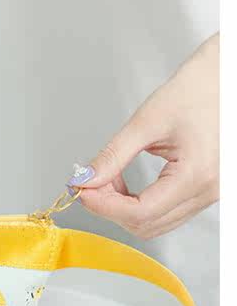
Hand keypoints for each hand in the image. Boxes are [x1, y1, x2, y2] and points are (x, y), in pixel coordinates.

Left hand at [67, 33, 218, 238]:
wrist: (222, 81)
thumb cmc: (194, 93)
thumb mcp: (145, 122)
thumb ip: (113, 155)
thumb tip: (87, 178)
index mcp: (196, 174)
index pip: (141, 212)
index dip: (104, 205)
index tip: (82, 190)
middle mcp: (209, 191)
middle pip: (147, 224)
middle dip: (110, 207)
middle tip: (89, 183)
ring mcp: (210, 194)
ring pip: (156, 222)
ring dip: (123, 206)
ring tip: (106, 178)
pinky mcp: (204, 191)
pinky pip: (166, 211)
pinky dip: (138, 202)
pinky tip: (123, 182)